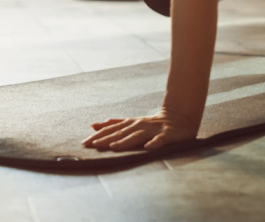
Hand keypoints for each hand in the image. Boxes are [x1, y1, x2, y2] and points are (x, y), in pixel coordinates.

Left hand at [82, 108, 199, 151]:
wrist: (179, 117)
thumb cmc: (153, 123)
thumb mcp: (131, 122)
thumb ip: (115, 124)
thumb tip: (94, 125)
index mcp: (131, 124)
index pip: (112, 130)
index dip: (99, 135)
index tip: (85, 142)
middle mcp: (139, 125)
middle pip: (120, 133)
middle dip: (106, 139)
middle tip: (92, 145)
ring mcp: (153, 130)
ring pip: (137, 136)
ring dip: (125, 141)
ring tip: (113, 147)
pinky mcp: (167, 135)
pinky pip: (161, 140)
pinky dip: (155, 143)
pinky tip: (149, 147)